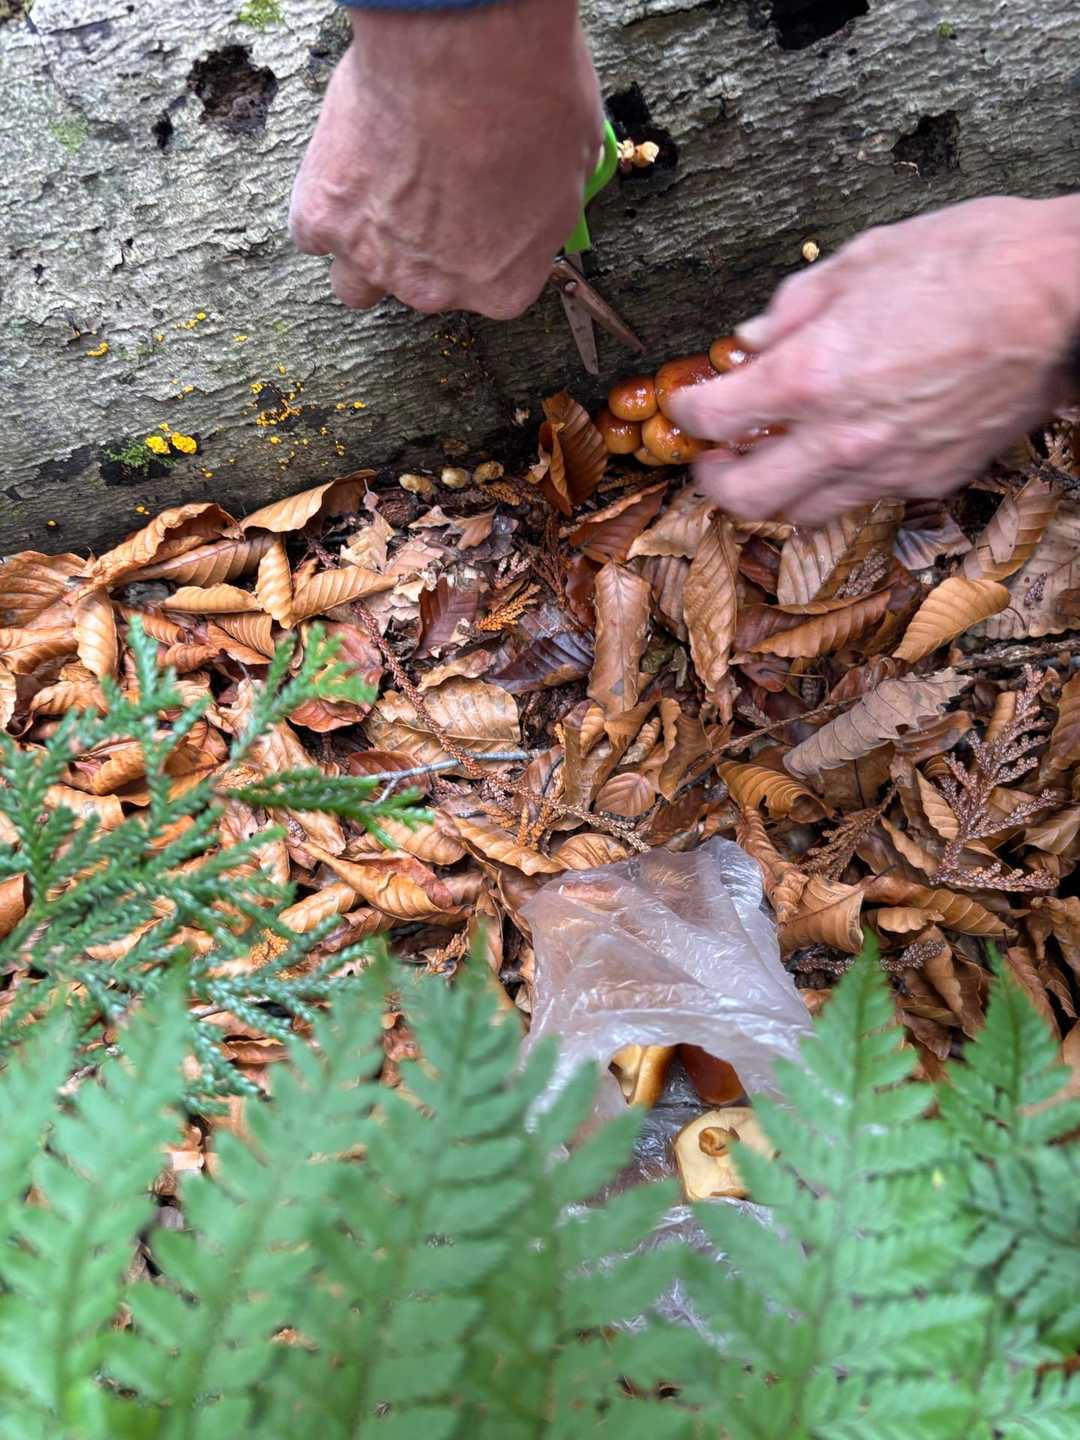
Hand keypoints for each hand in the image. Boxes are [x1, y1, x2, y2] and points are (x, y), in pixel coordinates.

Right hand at [289, 0, 601, 319]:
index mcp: (504, 285)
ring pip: (358, 283)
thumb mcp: (577, 161)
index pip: (494, 287)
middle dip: (428, 247)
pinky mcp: (324, 217)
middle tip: (433, 189)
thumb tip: (542, 191)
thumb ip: (546, 204)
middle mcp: (437, 289)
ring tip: (380, 201)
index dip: (488, 244)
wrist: (464, 45)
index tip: (485, 212)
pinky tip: (341, 176)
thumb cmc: (529, 92)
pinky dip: (322, 211)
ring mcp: (377, 258)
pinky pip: (311, 234)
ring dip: (368, 252)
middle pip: (426, 287)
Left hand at [668, 196, 1079, 523]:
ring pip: (801, 512)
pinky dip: (835, 484)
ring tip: (770, 461)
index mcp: (812, 374)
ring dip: (772, 493)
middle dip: (713, 479)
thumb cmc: (973, 262)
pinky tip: (839, 452)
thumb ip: (794, 307)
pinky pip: (861, 499)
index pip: (715, 417)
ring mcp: (886, 467)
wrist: (1065, 299)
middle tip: (712, 457)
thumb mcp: (865, 260)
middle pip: (745, 495)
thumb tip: (755, 339)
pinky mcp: (928, 479)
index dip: (689, 411)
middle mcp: (840, 436)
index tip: (690, 402)